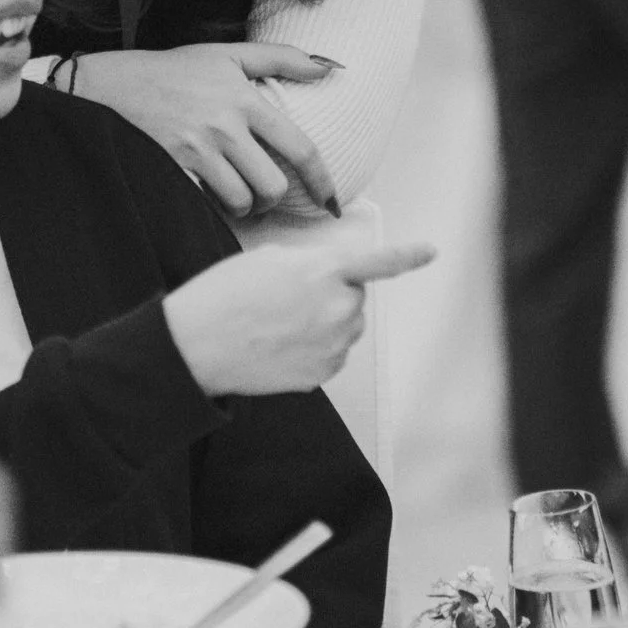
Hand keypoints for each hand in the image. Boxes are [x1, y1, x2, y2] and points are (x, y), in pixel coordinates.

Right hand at [69, 44, 339, 217]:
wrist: (109, 85)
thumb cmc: (172, 70)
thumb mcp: (226, 54)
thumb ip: (279, 58)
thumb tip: (327, 70)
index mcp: (245, 100)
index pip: (300, 149)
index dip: (322, 181)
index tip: (331, 201)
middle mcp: (224, 126)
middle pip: (272, 186)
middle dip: (271, 199)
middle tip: (261, 195)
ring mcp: (196, 150)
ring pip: (240, 201)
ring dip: (242, 207)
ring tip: (233, 195)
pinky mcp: (171, 169)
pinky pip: (206, 205)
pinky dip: (211, 207)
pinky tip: (207, 196)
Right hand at [164, 232, 435, 394]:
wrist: (196, 345)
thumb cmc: (224, 295)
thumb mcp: (267, 259)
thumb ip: (309, 264)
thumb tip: (326, 279)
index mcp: (324, 272)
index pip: (376, 263)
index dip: (407, 256)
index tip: (432, 252)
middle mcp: (337, 309)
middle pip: (354, 298)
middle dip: (332, 294)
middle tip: (288, 298)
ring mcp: (332, 346)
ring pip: (345, 328)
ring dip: (324, 322)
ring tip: (278, 323)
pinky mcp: (321, 375)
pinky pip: (332, 355)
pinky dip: (315, 349)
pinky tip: (280, 346)